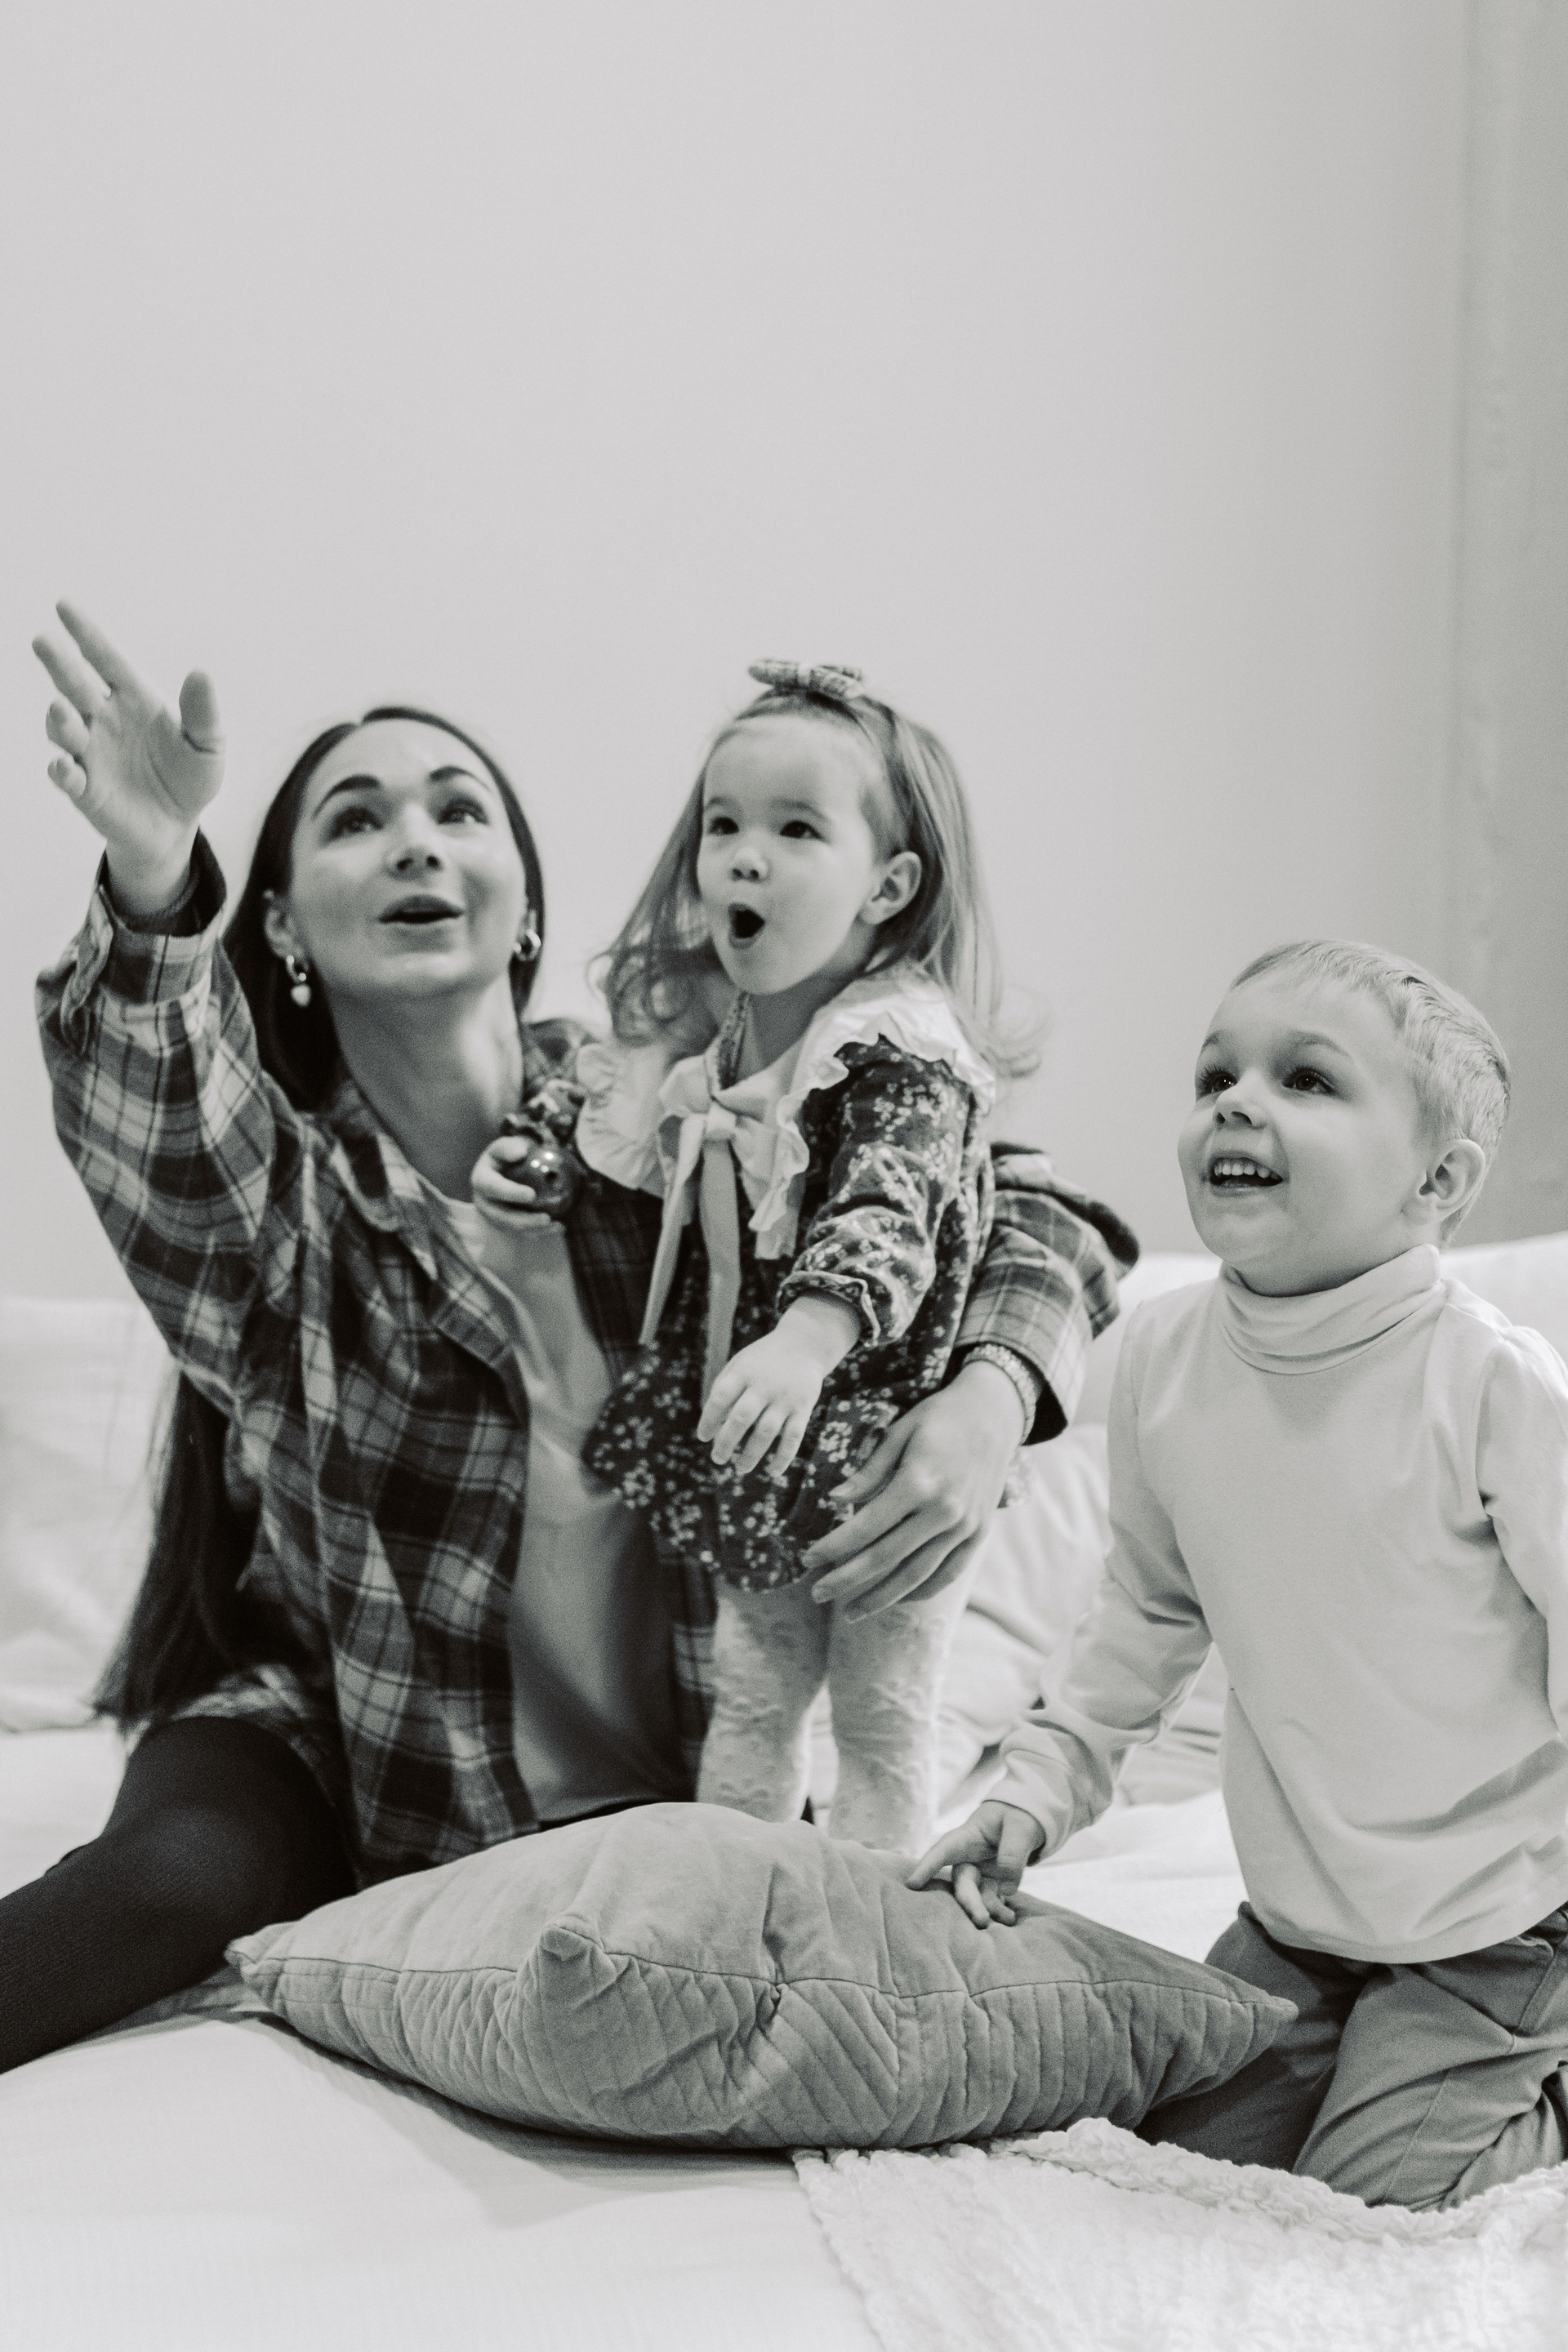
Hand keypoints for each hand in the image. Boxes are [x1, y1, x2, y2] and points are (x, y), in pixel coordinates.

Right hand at [33, 603, 224, 915]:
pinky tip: (64, 764)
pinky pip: (66, 776)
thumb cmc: (189, 777)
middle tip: (42, 640)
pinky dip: (62, 769)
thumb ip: (203, 713)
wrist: (176, 826)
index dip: (86, 634)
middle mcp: (103, 720)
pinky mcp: (85, 789)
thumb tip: (201, 672)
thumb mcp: (207, 746)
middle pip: (75, 684)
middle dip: (58, 663)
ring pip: (64, 728)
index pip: (106, 659)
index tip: (64, 605)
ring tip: (60, 708)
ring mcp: (90, 753)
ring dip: (58, 718)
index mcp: (133, 699)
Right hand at [470, 1137, 552, 1231]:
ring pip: (514, 1228)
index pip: (493, 1188)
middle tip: (546, 1219)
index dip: (511, 1193)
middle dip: (524, 1220)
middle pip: (502, 1216)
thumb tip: (521, 1153)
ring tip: (557, 1226)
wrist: (505, 1169)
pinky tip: (559, 1227)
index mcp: (481, 1181)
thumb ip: (510, 1147)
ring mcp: (495, 1216)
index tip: (531, 1195)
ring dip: (535, 1229)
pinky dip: (541, 1232)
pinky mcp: (507, 1225)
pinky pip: (523, 1232)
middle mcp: (484, 1203)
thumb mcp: (505, 1146)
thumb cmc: (507, 1155)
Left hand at [697, 1295, 858, 1479]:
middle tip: (717, 1459)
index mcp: (744, 1372)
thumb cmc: (763, 1360)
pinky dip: (783, 1457)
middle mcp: (764, 1385)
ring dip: (751, 1454)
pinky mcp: (803, 1408)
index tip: (703, 1438)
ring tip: (740, 1469)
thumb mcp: (740, 1363)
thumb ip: (724, 1388)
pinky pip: (793, 1437)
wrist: (805, 1344)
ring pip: (766, 1431)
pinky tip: (772, 1472)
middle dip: (726, 1442)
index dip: (709, 1420)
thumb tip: (713, 1424)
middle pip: (741, 1418)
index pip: (721, 1398)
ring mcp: (785, 1397)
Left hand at [802, 1358, 1024, 1620]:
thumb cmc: (939, 1418)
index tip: (806, 1559)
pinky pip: (948, 1573)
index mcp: (919, 1482)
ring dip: (880, 1597)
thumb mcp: (899, 1434)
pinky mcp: (979, 1533)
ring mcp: (965, 1526)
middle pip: (886, 1558)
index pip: (866, 1527)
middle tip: (816, 1593)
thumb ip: (868, 1473)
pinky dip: (920, 1591)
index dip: (833, 1547)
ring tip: (850, 1612)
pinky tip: (895, 1599)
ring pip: (916, 1575)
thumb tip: (834, 1501)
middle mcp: (943, 1511)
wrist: (994, 1413)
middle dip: (847, 1580)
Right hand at [906, 1801, 1044, 1928]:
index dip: (927, 1867)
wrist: (1025, 1821)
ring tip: (1008, 1919)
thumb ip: (1013, 1854)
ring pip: (977, 1897)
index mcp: (966, 1837)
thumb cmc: (1017, 1817)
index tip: (911, 1884)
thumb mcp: (1021, 1827)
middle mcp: (967, 1859)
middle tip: (982, 1921)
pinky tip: (1010, 1918)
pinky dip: (1001, 1911)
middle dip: (970, 1903)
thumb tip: (1008, 1891)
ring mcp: (979, 1874)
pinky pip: (993, 1901)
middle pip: (962, 1883)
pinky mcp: (991, 1885)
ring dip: (989, 1910)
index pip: (943, 1851)